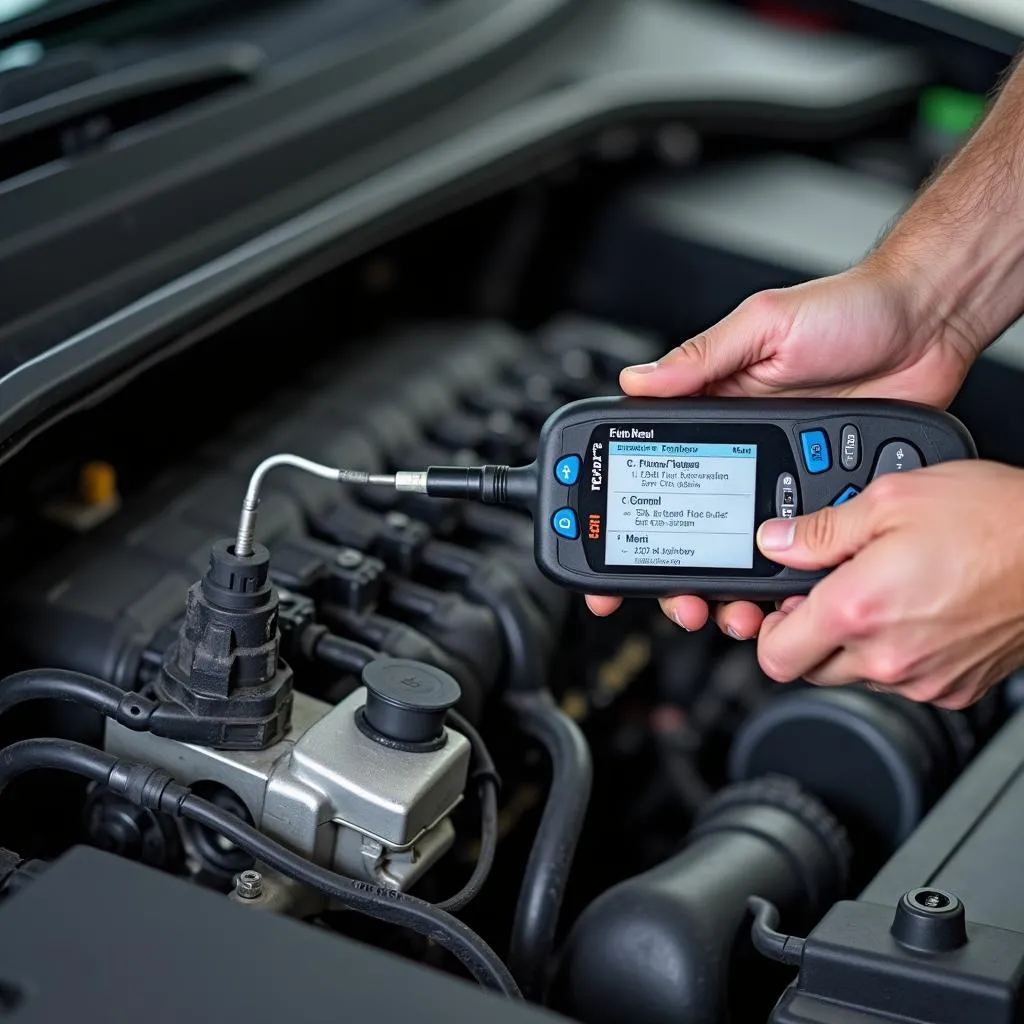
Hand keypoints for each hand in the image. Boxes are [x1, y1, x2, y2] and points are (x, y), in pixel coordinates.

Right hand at [586, 262, 983, 634]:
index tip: (600, 553)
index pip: (652, 469)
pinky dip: (791, 578)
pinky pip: (804, 546)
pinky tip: (787, 594)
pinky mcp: (827, 495)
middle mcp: (742, 451)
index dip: (621, 516)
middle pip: (690, 528)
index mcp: (713, 410)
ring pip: (743, 549)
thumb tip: (637, 381)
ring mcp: (785, 479)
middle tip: (678, 601)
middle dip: (674, 575)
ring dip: (730, 589)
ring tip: (733, 610)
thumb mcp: (764, 326)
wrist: (928, 324)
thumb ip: (702, 359)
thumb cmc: (848, 311)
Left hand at [753, 461, 1023, 709]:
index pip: (775, 656)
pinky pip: (905, 680)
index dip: (770, 629)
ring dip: (856, 643)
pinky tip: (920, 611)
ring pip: (857, 675)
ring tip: (886, 592)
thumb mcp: (891, 499)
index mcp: (856, 611)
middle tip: (834, 590)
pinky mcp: (955, 689)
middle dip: (810, 634)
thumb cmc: (993, 520)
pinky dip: (900, 653)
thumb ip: (820, 530)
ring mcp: (924, 679)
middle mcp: (887, 657)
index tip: (783, 606)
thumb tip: (776, 543)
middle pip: (811, 669)